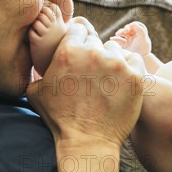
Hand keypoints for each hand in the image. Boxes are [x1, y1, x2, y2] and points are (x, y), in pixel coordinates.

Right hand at [26, 17, 145, 149]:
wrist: (87, 142)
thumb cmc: (59, 119)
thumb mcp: (36, 91)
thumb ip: (38, 70)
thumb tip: (36, 61)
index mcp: (69, 51)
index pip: (78, 29)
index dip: (77, 41)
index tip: (79, 54)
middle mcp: (93, 53)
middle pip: (96, 40)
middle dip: (92, 53)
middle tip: (91, 73)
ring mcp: (117, 64)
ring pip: (115, 49)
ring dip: (111, 60)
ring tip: (105, 80)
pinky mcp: (135, 76)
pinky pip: (134, 60)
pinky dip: (129, 68)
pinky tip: (121, 81)